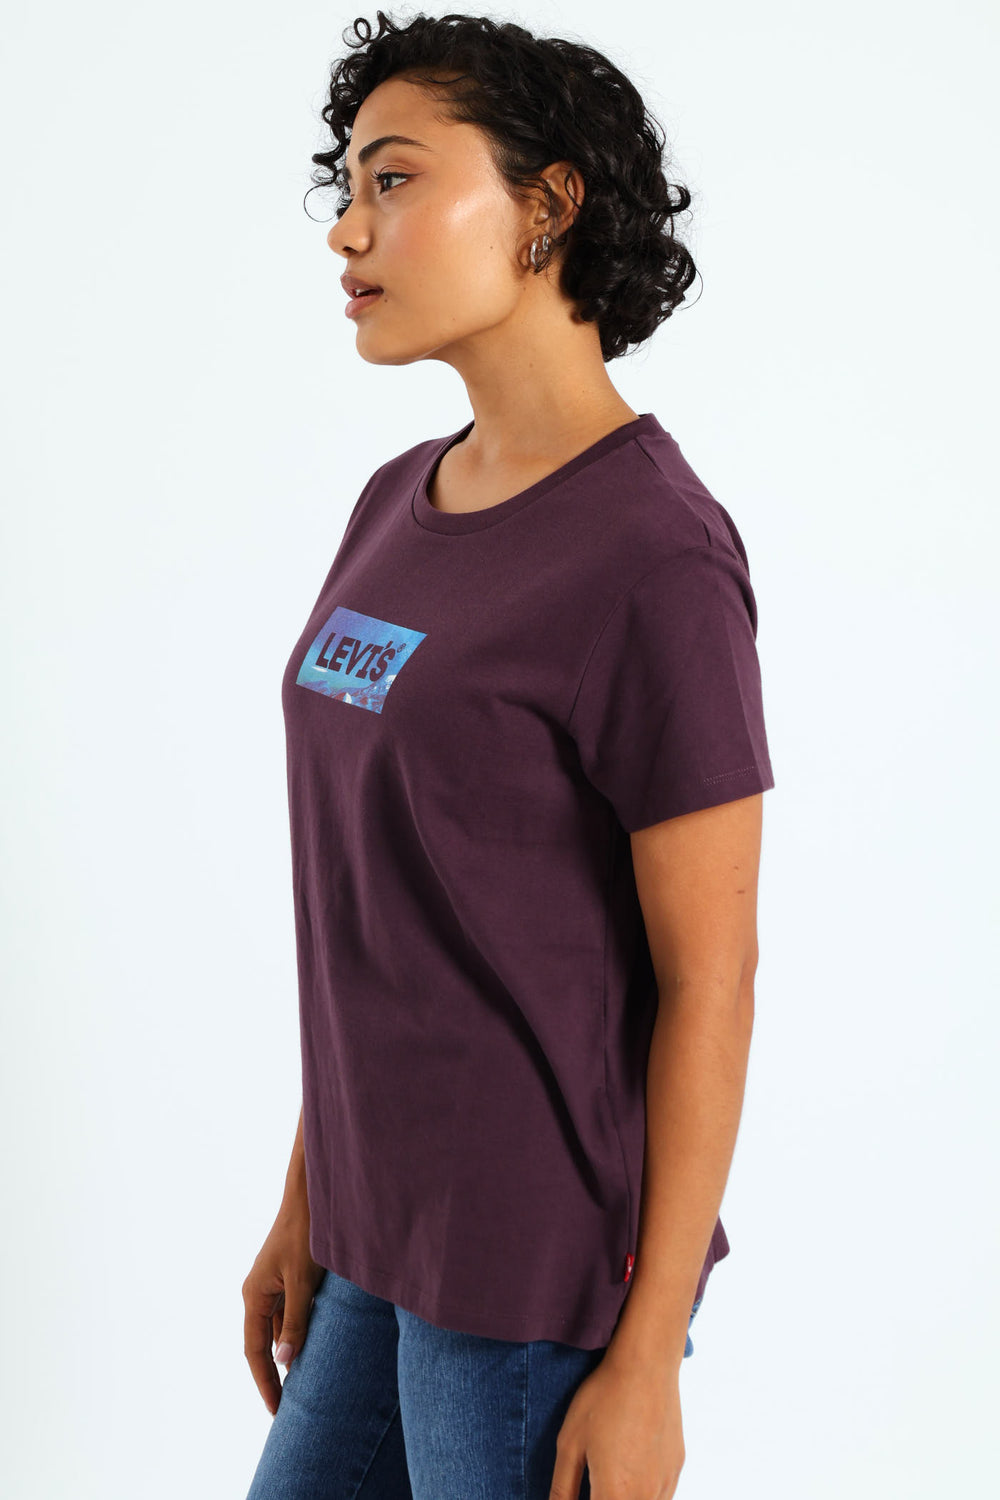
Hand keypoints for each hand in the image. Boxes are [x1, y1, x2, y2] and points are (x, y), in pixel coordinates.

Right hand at [242, 1207, 325, 1414]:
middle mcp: (258, 1292)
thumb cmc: (305, 1234)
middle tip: (286, 1408)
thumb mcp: (303, 1282)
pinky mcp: (286, 1276)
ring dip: (286, 1354)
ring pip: (276, 1329)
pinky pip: (288, 1313)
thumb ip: (295, 1322)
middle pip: (262, 1344)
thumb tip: (285, 1363)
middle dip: (273, 1375)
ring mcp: (271, 1283)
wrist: (310, 1195)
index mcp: (254, 1296)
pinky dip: (296, 1333)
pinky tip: (310, 1346)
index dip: (265, 1382)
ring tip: (300, 1385)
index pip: (255, 1351)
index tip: (277, 1411)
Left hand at [548, 1351, 685, 1499]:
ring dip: (624, 1498)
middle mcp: (645, 1496)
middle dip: (604, 1498)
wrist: (645, 1365)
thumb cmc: (603, 1400)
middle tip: (592, 1483)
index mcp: (615, 1495)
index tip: (581, 1490)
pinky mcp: (676, 1468)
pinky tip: (629, 1471)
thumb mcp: (569, 1443)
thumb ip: (562, 1488)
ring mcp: (665, 1483)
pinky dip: (643, 1494)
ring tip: (610, 1476)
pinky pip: (661, 1497)